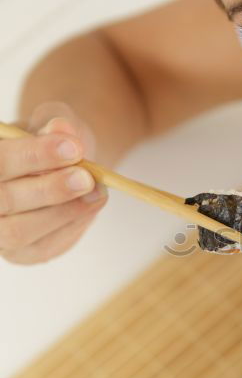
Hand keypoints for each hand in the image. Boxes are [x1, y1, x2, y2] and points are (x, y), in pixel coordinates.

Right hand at [0, 100, 107, 264]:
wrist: (60, 167)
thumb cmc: (48, 143)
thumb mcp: (52, 124)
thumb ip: (54, 124)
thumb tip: (61, 128)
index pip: (0, 162)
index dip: (34, 155)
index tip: (73, 148)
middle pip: (4, 200)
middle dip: (49, 189)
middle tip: (86, 178)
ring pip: (19, 231)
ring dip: (63, 212)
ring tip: (97, 192)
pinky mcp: (20, 253)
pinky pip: (43, 246)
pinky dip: (71, 226)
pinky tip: (91, 205)